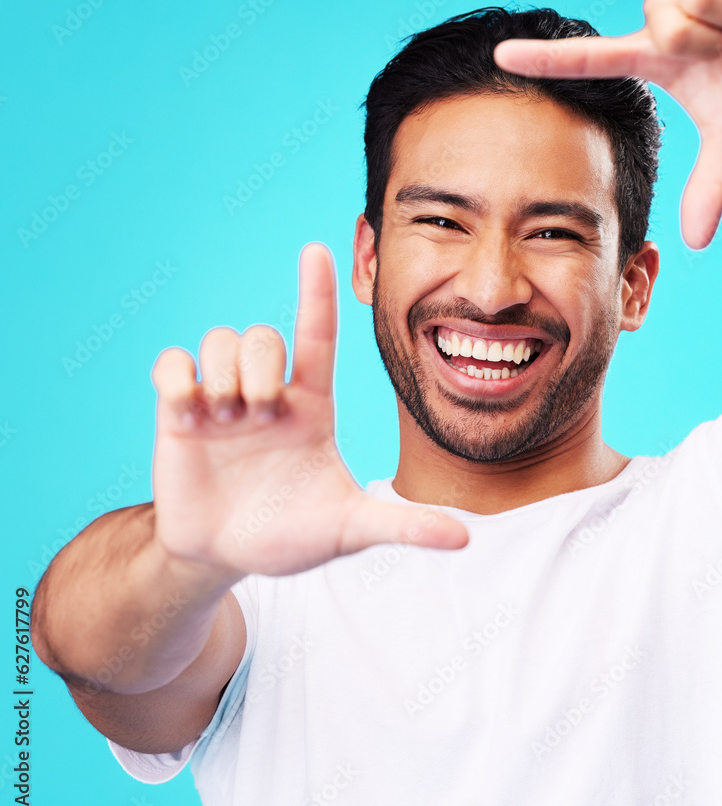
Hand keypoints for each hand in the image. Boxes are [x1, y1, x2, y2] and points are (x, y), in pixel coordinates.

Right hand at [150, 243, 467, 577]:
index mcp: (312, 406)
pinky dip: (176, 377)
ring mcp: (222, 399)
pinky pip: (171, 362)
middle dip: (260, 368)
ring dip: (223, 376)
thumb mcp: (349, 530)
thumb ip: (404, 527)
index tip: (317, 248)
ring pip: (221, 339)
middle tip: (257, 416)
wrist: (226, 557)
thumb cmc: (291, 536)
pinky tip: (188, 410)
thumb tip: (467, 540)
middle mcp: (270, 393)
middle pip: (264, 334)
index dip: (317, 292)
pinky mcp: (179, 412)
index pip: (318, 334)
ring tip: (224, 421)